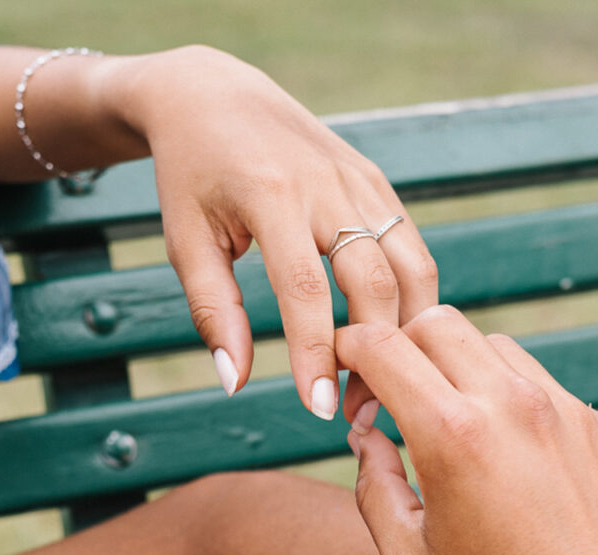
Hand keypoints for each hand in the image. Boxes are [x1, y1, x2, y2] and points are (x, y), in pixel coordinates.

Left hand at [110, 46, 437, 417]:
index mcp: (271, 195)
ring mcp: (360, 180)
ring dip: (406, 334)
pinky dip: (412, 300)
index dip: (317, 354)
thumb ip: (212, 311)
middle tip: (356, 414)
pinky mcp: (377, 183)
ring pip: (411, 267)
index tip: (317, 411)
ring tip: (383, 385)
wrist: (215, 96)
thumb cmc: (191, 176)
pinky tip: (395, 342)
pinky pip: (411, 248)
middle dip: (374, 355)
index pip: (305, 290)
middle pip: (374, 281)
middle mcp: (326, 184)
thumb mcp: (185, 239)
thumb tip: (236, 383)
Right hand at [334, 304, 597, 554]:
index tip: (347, 386)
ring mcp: (566, 410)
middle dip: (400, 348)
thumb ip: (372, 486)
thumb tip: (368, 437)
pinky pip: (542, 385)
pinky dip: (510, 400)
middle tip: (391, 399)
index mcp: (452, 434)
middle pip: (436, 323)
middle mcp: (512, 405)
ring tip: (450, 426)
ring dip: (457, 368)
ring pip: (493, 345)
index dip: (348, 352)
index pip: (381, 345)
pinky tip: (507, 458)